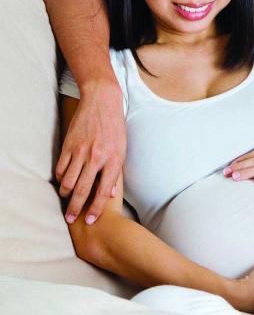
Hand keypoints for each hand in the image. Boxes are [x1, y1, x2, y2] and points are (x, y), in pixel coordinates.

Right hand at [57, 80, 125, 223]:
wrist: (102, 101)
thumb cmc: (115, 126)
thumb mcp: (122, 149)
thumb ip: (116, 172)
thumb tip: (111, 194)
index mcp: (114, 159)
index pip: (104, 190)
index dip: (96, 208)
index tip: (91, 220)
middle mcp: (97, 157)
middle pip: (83, 190)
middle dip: (76, 208)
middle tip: (70, 219)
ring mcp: (81, 151)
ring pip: (68, 181)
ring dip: (66, 193)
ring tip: (66, 198)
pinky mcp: (69, 145)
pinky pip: (61, 168)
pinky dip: (61, 178)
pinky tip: (63, 181)